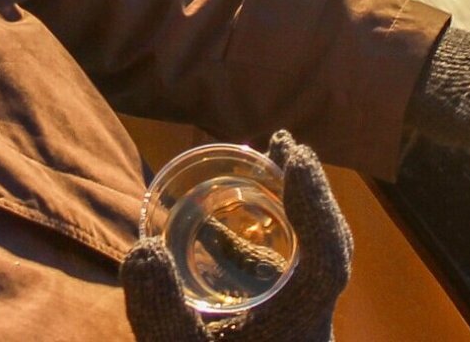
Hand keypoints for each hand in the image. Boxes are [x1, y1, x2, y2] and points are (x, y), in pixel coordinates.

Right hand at [121, 131, 351, 341]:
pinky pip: (273, 285)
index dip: (315, 199)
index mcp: (303, 326)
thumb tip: (140, 249)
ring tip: (260, 171)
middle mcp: (309, 325)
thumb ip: (160, 313)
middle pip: (326, 247)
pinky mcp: (273, 340)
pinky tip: (212, 236)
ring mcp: (293, 332)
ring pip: (301, 263)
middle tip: (285, 147)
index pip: (328, 251)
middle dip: (306, 194)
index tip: (293, 155)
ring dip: (281, 218)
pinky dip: (250, 253)